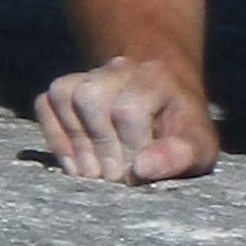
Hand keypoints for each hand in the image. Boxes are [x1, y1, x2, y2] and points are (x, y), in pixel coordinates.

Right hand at [34, 56, 220, 184]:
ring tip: (95, 172)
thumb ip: (181, 156)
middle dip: (102, 148)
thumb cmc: (182, 134)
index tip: (139, 171)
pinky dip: (55, 136)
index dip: (130, 147)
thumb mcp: (199, 146)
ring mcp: (91, 75)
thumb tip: (141, 168)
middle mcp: (122, 68)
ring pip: (65, 94)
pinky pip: (46, 103)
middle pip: (90, 97)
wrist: (165, 103)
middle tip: (117, 177)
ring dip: (77, 140)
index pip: (127, 109)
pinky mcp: (68, 89)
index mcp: (157, 77)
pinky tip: (76, 163)